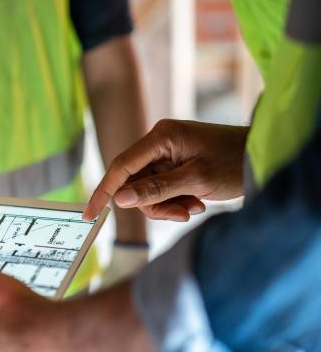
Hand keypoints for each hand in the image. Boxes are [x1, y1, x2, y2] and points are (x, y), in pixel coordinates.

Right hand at [84, 119, 247, 221]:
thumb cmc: (234, 162)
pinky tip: (196, 202)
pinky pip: (161, 188)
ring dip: (168, 204)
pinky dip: (175, 200)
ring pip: (148, 189)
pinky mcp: (174, 164)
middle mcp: (159, 142)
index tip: (89, 215)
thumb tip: (120, 200)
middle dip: (154, 204)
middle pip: (135, 182)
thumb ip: (156, 190)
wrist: (261, 156)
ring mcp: (166, 153)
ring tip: (195, 207)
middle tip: (181, 214)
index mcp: (161, 137)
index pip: (121, 167)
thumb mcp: (195, 181)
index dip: (103, 192)